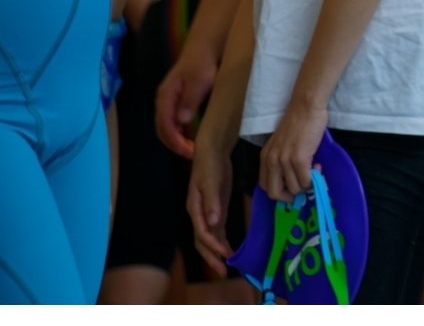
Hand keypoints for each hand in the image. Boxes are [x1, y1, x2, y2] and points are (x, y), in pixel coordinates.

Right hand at [156, 43, 217, 157]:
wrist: (204, 47)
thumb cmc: (202, 63)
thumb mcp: (199, 81)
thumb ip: (190, 100)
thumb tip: (181, 121)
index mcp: (166, 96)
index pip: (165, 126)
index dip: (175, 142)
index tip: (190, 152)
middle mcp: (163, 100)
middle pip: (162, 129)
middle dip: (174, 145)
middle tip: (192, 155)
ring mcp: (169, 100)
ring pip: (166, 126)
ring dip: (176, 140)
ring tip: (191, 150)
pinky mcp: (176, 100)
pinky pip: (172, 121)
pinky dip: (179, 132)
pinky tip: (190, 137)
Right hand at [187, 139, 236, 276]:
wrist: (212, 152)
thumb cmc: (209, 164)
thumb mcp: (210, 181)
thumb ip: (212, 201)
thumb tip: (213, 222)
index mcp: (194, 208)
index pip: (201, 231)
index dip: (211, 244)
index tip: (223, 253)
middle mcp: (198, 214)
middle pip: (202, 241)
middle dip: (211, 256)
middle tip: (223, 271)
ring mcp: (207, 213)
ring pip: (209, 239)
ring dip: (216, 253)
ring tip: (226, 267)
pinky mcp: (216, 210)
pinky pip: (217, 231)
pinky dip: (222, 242)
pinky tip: (229, 251)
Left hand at [260, 94, 328, 202]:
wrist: (305, 107)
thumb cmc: (297, 123)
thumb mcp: (280, 144)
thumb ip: (280, 160)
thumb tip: (290, 179)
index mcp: (265, 157)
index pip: (264, 186)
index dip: (278, 192)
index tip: (291, 188)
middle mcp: (271, 161)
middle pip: (274, 193)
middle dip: (289, 196)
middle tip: (301, 188)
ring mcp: (284, 161)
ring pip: (294, 188)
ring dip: (306, 185)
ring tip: (313, 170)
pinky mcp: (299, 159)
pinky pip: (306, 181)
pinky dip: (314, 179)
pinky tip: (318, 166)